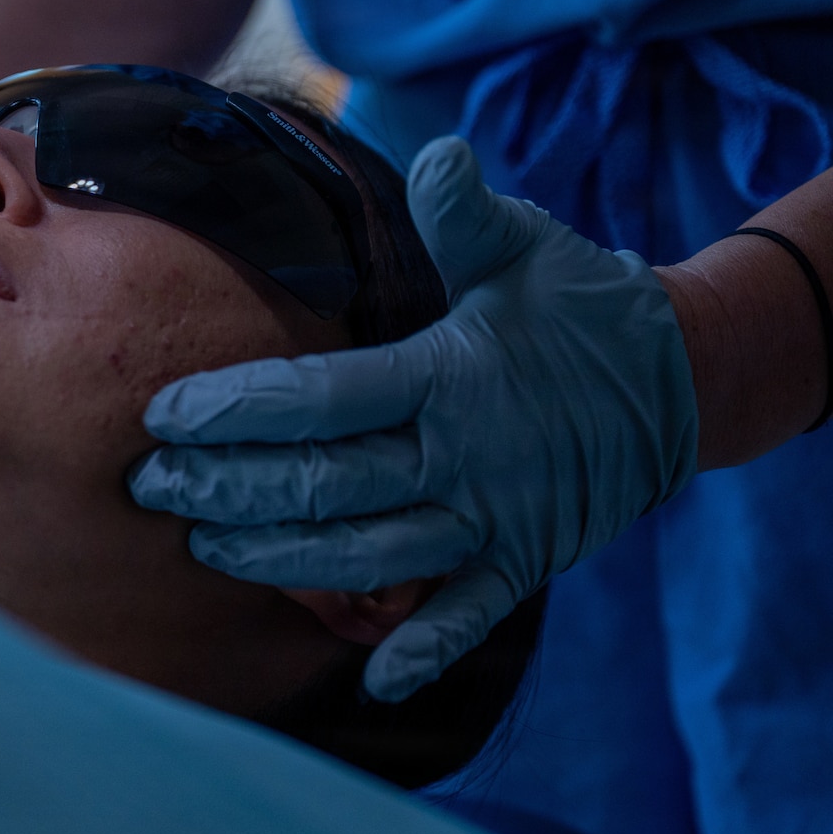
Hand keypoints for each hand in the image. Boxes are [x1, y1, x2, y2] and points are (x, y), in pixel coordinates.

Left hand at [128, 137, 699, 700]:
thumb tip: (442, 154)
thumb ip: (469, 213)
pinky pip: (471, 617)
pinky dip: (427, 650)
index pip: (325, 396)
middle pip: (330, 484)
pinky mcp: (524, 561)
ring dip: (284, 562)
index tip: (164, 413)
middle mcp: (465, 455)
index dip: (240, 407)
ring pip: (374, 555)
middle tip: (150, 488)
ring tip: (204, 551)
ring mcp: (494, 517)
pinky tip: (373, 679)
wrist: (683, 377)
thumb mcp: (528, 247)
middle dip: (230, 490)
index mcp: (451, 374)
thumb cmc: (579, 304)